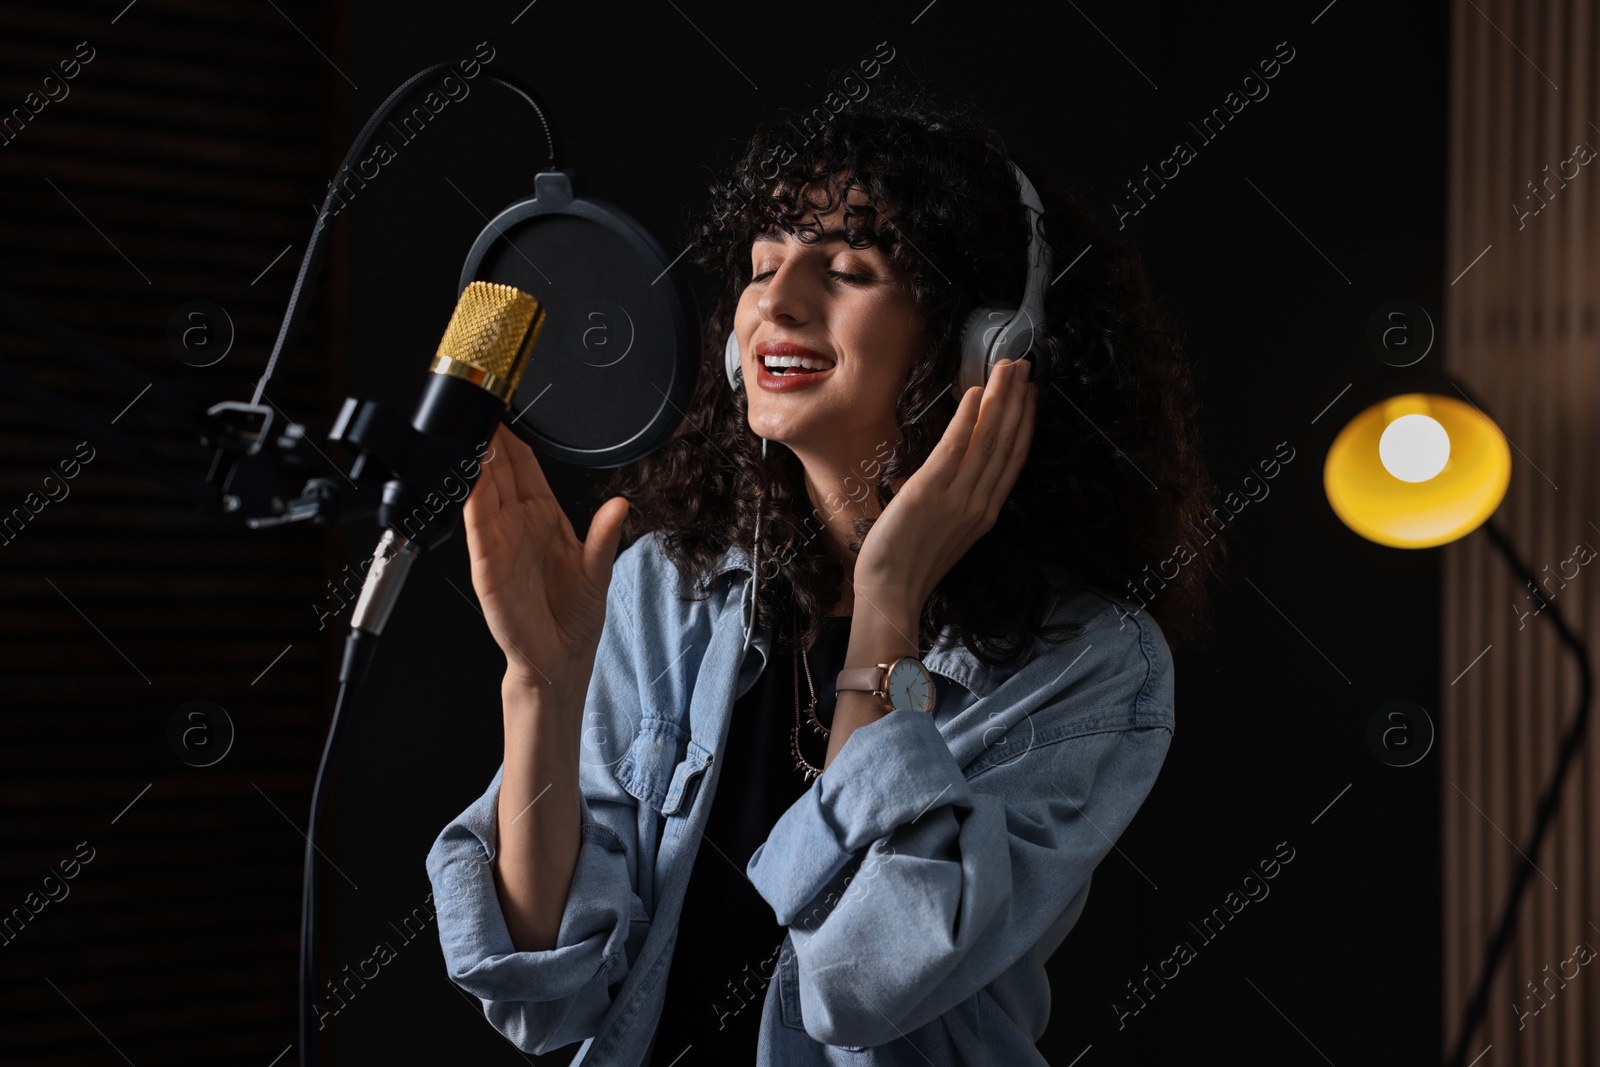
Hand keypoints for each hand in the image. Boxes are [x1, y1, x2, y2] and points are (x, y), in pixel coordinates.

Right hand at [464, 422, 630, 696]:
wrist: (558, 659)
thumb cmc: (575, 616)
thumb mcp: (598, 570)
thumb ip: (605, 535)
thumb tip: (620, 503)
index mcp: (544, 518)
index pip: (524, 467)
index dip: (514, 439)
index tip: (507, 408)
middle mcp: (517, 525)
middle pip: (500, 471)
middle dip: (491, 440)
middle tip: (483, 406)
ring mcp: (499, 544)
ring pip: (483, 492)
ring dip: (478, 463)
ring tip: (475, 431)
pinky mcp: (487, 567)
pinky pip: (477, 527)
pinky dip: (472, 500)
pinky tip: (471, 477)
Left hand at [853, 357, 1038, 613]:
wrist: (890, 591)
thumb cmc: (909, 564)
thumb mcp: (947, 530)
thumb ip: (959, 499)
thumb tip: (960, 467)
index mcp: (985, 512)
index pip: (1012, 459)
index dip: (1025, 423)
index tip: (1031, 394)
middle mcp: (979, 502)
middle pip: (1006, 442)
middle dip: (1018, 400)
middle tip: (1024, 365)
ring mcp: (958, 497)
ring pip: (989, 439)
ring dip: (1000, 399)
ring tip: (1008, 368)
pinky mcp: (930, 491)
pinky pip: (956, 448)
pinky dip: (968, 419)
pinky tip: (976, 392)